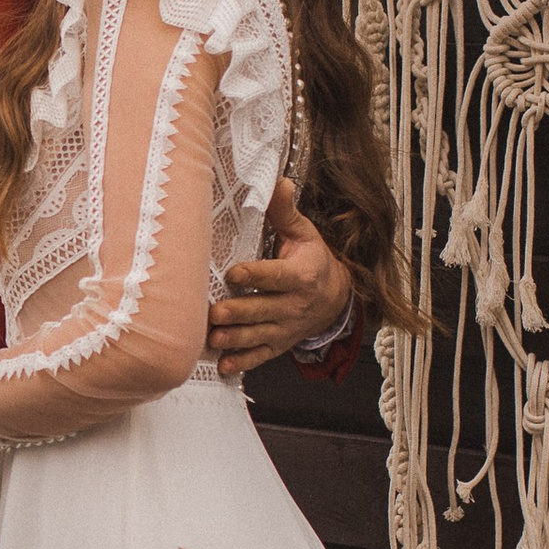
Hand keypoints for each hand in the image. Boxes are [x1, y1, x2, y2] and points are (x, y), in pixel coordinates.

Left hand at [207, 183, 352, 376]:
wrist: (335, 297)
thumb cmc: (311, 260)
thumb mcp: (304, 234)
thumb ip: (285, 212)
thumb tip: (279, 182)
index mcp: (301, 275)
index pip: (276, 276)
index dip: (255, 275)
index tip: (233, 273)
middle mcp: (295, 304)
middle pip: (264, 309)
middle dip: (239, 312)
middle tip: (215, 312)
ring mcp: (287, 327)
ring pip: (259, 335)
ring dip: (235, 339)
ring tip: (213, 338)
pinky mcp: (279, 344)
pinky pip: (261, 356)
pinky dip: (243, 363)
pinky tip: (224, 367)